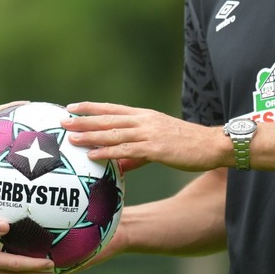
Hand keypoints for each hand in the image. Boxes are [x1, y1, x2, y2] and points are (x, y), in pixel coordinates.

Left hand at [63, 101, 228, 171]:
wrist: (212, 145)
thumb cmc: (188, 145)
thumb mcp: (159, 145)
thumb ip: (137, 155)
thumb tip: (118, 166)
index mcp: (145, 116)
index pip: (112, 109)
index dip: (91, 108)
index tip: (72, 107)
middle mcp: (144, 121)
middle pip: (108, 119)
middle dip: (83, 120)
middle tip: (62, 121)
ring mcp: (149, 133)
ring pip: (113, 133)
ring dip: (91, 136)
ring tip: (71, 138)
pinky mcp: (155, 148)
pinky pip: (126, 151)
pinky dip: (108, 152)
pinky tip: (93, 155)